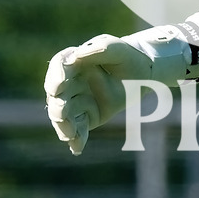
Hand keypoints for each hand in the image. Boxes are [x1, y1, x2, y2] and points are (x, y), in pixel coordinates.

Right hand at [44, 35, 152, 154]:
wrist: (143, 75)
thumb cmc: (128, 57)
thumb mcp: (117, 49)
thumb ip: (100, 50)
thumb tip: (77, 55)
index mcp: (74, 61)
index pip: (58, 66)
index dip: (56, 75)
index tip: (59, 84)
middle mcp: (70, 82)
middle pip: (56, 95)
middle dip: (57, 105)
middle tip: (61, 113)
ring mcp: (77, 100)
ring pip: (63, 115)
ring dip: (64, 125)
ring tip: (69, 135)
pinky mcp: (86, 117)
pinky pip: (78, 129)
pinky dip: (77, 139)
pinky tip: (77, 148)